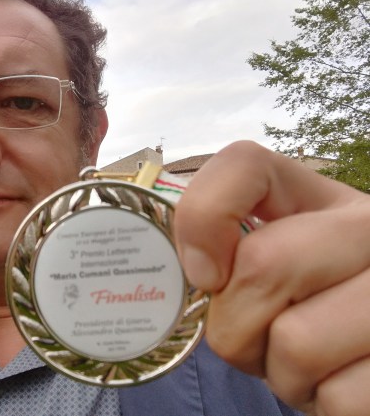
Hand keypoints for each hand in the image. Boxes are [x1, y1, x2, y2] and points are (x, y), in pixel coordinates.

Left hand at [174, 141, 369, 415]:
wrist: (369, 361)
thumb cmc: (311, 316)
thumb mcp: (269, 275)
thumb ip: (230, 253)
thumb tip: (202, 270)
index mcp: (324, 200)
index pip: (244, 164)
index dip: (204, 216)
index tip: (206, 273)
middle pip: (263, 263)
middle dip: (238, 326)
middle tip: (264, 338)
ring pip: (296, 341)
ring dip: (283, 373)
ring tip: (309, 363)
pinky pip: (339, 398)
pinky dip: (324, 404)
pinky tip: (342, 381)